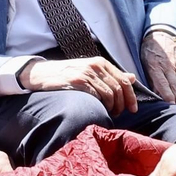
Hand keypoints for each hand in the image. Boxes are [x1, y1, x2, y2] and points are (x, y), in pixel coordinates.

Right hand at [19, 57, 137, 115]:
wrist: (42, 73)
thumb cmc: (68, 74)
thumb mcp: (91, 70)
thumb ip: (111, 75)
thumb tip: (132, 77)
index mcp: (101, 62)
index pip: (124, 80)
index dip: (131, 96)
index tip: (133, 109)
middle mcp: (95, 66)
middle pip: (119, 88)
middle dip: (122, 104)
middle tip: (118, 113)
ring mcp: (86, 73)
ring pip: (110, 94)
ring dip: (112, 107)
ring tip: (109, 113)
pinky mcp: (77, 82)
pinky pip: (97, 96)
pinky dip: (101, 106)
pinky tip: (99, 110)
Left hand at [140, 31, 175, 105]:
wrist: (165, 35)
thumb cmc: (150, 50)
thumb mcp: (143, 60)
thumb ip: (146, 76)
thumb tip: (149, 93)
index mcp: (155, 65)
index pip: (162, 81)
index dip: (166, 93)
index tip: (169, 103)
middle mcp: (168, 68)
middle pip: (174, 87)